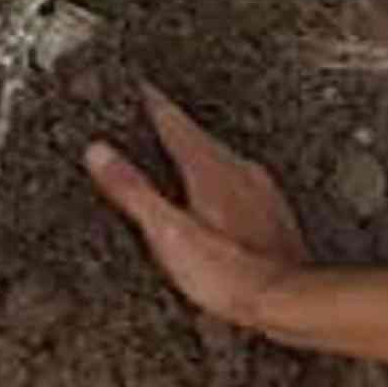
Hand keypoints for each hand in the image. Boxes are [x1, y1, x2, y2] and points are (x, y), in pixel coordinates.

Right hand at [83, 83, 310, 331]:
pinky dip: (217, 179)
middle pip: (198, 136)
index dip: (151, 101)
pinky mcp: (271, 213)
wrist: (288, 301)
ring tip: (176, 154)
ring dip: (196, 152)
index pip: (174, 120)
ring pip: (220, 158)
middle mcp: (239, 171)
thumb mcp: (168, 233)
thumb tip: (98, 152)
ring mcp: (259, 191)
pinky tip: (214, 197)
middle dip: (171, 125)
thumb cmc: (229, 274)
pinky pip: (237, 181)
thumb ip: (133, 190)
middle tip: (150, 115)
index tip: (136, 84)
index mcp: (210, 168)